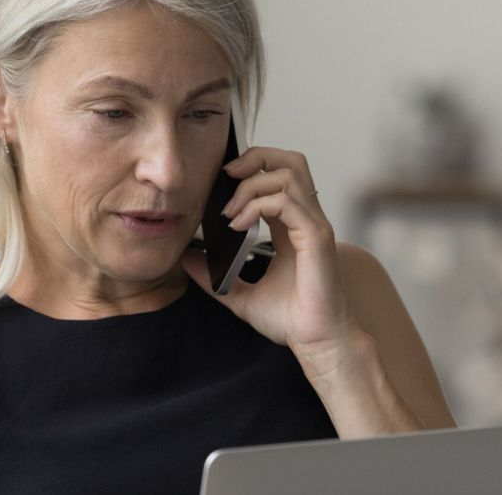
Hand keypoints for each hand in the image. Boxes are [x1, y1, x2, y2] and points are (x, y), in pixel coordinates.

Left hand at [179, 146, 361, 352]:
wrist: (316, 343)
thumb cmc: (290, 320)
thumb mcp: (238, 293)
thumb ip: (213, 275)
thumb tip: (185, 259)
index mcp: (292, 225)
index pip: (278, 175)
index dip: (250, 169)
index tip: (221, 185)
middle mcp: (306, 219)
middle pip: (290, 160)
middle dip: (256, 158)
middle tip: (227, 177)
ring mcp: (314, 225)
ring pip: (288, 174)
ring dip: (251, 186)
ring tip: (229, 212)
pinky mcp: (317, 237)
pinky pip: (286, 202)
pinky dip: (257, 206)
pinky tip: (239, 226)